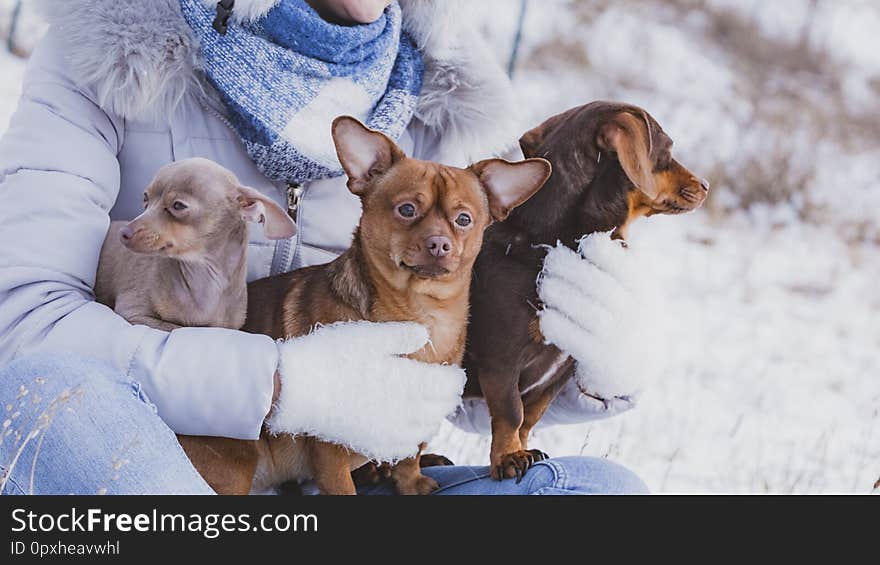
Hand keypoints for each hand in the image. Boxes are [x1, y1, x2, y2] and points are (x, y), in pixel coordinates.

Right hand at [266, 321, 465, 461]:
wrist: (294, 388)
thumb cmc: (331, 355)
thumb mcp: (370, 335)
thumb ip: (402, 335)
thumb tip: (425, 335)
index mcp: (409, 381)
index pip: (448, 384)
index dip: (454, 377)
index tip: (454, 372)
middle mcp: (404, 410)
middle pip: (440, 408)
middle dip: (447, 398)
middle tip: (446, 388)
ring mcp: (387, 430)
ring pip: (425, 429)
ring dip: (432, 417)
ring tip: (428, 406)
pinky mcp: (370, 442)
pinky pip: (403, 447)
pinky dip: (411, 438)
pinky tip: (405, 427)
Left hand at [536, 232, 662, 400]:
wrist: (636, 368)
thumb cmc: (625, 313)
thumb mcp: (634, 286)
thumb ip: (619, 260)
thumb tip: (593, 227)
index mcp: (645, 288)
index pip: (623, 262)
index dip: (598, 249)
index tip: (582, 245)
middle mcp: (636, 313)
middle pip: (600, 285)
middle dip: (570, 268)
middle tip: (551, 261)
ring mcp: (620, 338)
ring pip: (587, 311)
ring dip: (559, 294)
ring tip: (545, 286)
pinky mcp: (602, 360)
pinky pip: (575, 339)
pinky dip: (556, 325)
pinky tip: (545, 316)